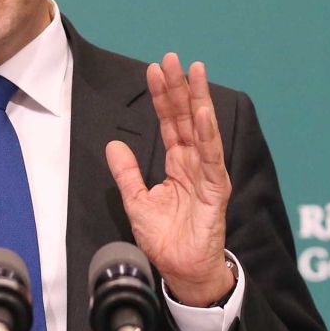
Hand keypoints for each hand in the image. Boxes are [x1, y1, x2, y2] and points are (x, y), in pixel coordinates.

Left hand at [105, 53, 234, 306]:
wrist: (181, 271)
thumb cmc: (166, 240)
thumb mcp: (136, 201)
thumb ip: (126, 173)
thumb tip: (113, 145)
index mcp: (178, 165)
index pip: (169, 123)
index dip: (161, 97)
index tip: (153, 70)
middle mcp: (195, 164)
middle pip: (186, 117)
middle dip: (179, 87)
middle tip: (172, 58)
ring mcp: (208, 174)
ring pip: (202, 129)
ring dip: (198, 99)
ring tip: (194, 73)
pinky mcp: (216, 189)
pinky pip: (211, 157)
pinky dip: (207, 134)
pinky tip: (201, 112)